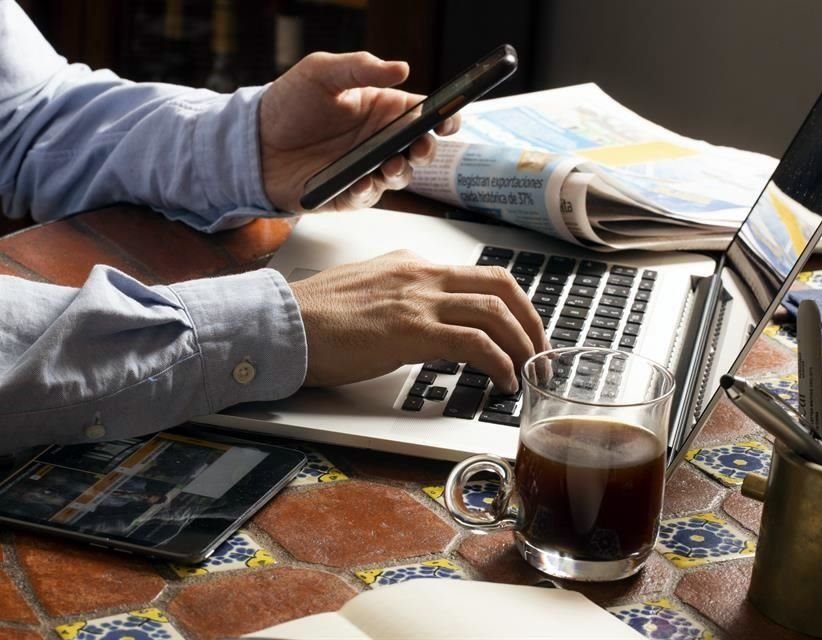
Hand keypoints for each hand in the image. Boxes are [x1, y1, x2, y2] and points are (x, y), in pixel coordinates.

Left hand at [259, 51, 459, 211]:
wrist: (252, 142)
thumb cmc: (287, 103)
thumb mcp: (321, 71)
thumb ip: (361, 67)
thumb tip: (402, 69)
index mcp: (381, 108)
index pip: (422, 114)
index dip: (442, 118)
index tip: (448, 121)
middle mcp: (378, 140)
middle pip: (418, 148)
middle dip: (426, 149)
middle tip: (420, 146)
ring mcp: (365, 168)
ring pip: (399, 175)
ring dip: (400, 172)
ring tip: (389, 165)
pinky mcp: (347, 193)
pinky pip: (368, 197)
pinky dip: (369, 191)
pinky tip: (361, 182)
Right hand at [289, 250, 549, 393]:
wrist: (282, 323)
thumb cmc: (315, 316)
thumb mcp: (368, 292)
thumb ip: (401, 297)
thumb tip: (425, 320)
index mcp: (412, 264)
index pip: (479, 275)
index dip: (511, 303)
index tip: (521, 329)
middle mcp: (422, 274)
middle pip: (501, 286)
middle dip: (530, 320)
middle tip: (539, 349)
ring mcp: (418, 300)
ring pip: (496, 312)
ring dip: (522, 344)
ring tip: (528, 370)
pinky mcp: (412, 330)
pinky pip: (476, 343)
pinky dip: (500, 363)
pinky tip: (502, 381)